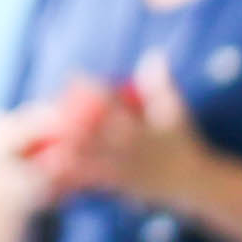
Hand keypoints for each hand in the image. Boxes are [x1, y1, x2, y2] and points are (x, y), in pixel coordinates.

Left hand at [29, 53, 201, 204]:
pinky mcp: (122, 185)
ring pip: (91, 158)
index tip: (75, 76)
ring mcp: (127, 169)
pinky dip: (75, 174)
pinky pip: (94, 180)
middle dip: (71, 122)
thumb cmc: (184, 144)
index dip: (92, 89)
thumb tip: (155, 55)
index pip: (115, 104)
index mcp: (145, 129)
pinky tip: (56, 168)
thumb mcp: (177, 113)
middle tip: (48, 109)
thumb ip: (163, 86)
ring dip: (68, 150)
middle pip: (96, 133)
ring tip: (45, 141)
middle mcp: (133, 150)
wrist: (196, 184)